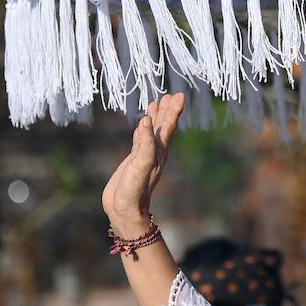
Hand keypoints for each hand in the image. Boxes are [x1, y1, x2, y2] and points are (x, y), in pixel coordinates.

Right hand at [102, 93, 185, 234]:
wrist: (125, 210)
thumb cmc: (134, 189)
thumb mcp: (141, 165)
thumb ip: (145, 143)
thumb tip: (147, 121)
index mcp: (159, 151)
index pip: (168, 126)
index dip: (174, 110)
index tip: (180, 95)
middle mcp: (155, 151)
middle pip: (163, 126)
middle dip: (166, 110)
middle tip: (171, 95)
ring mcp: (144, 155)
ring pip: (152, 131)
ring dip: (155, 117)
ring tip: (156, 103)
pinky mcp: (134, 160)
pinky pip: (140, 139)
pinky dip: (142, 129)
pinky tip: (142, 125)